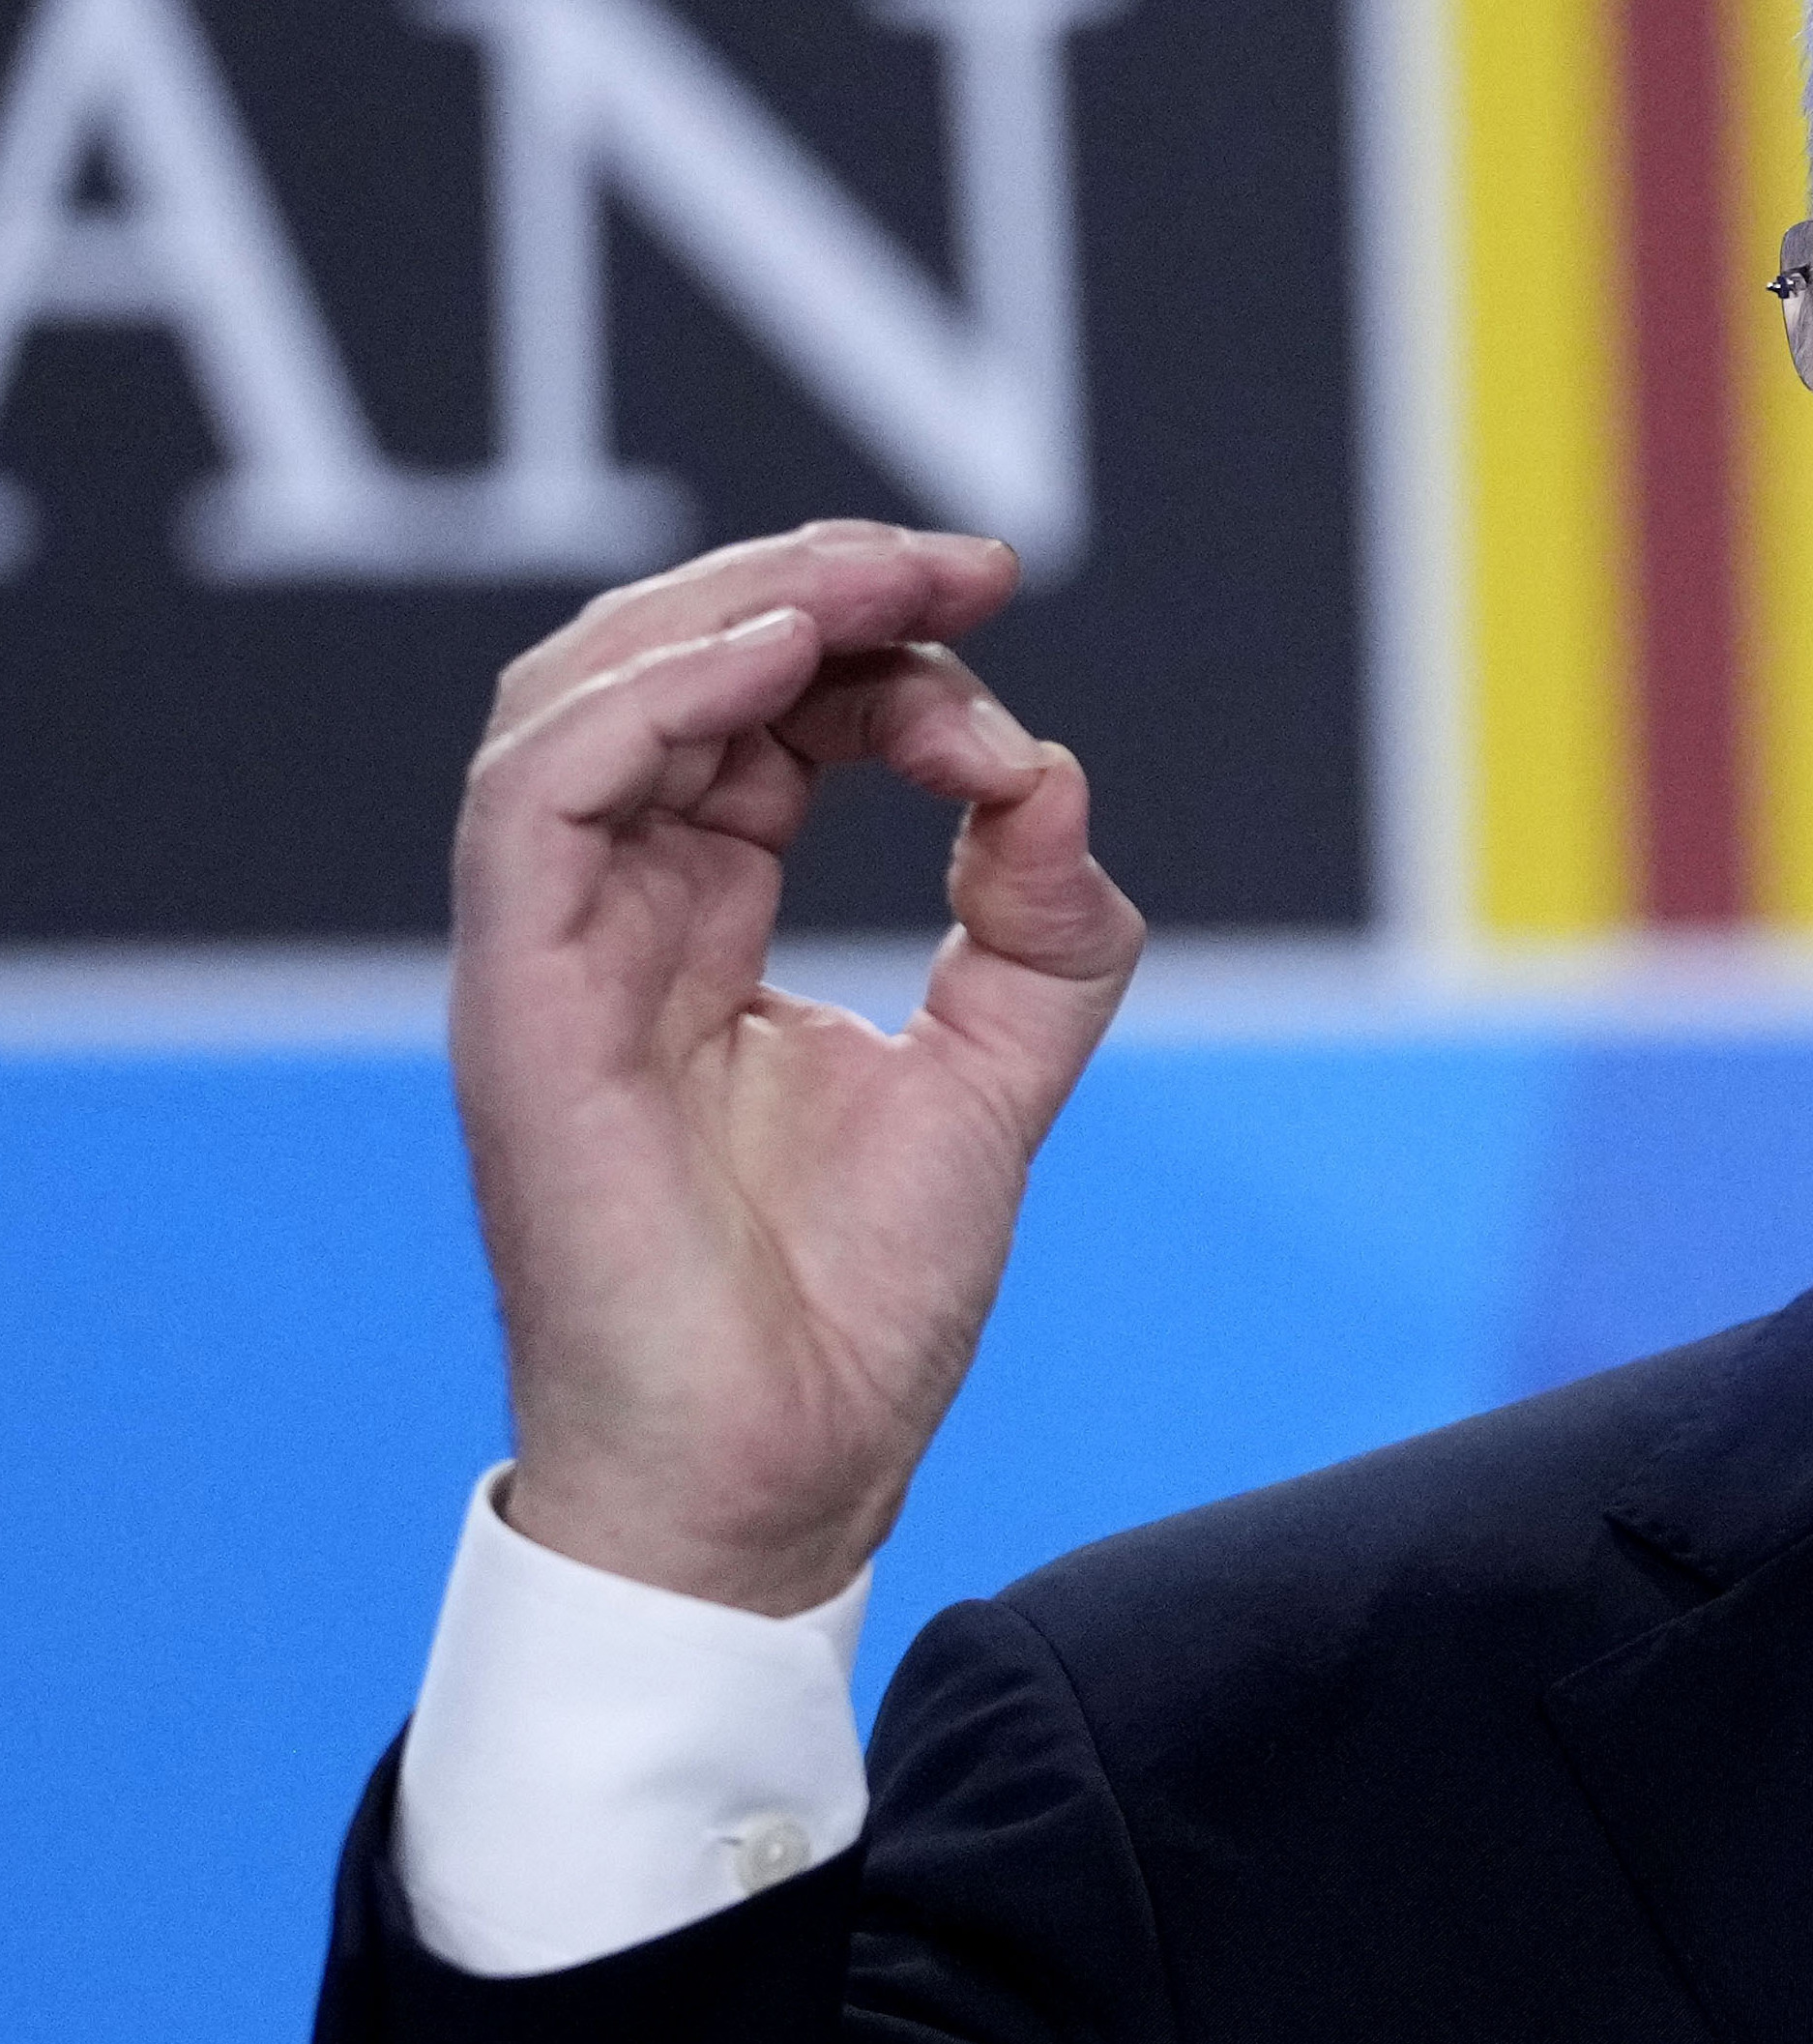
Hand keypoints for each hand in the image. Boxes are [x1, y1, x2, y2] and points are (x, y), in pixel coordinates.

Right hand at [451, 520, 1145, 1613]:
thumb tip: (1059, 774)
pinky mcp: (521, 1004)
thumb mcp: (998, 1080)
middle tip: (962, 557)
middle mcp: (615, 917)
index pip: (766, 713)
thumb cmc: (851, 1313)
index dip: (882, 640)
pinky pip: (537, 798)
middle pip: (666, 668)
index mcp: (703, 923)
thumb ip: (1037, 930)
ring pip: (577, 695)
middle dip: (816, 578)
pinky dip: (653, 701)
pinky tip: (783, 662)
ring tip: (881, 586)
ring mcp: (555, 955)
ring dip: (734, 606)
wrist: (778, 1486)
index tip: (1008, 620)